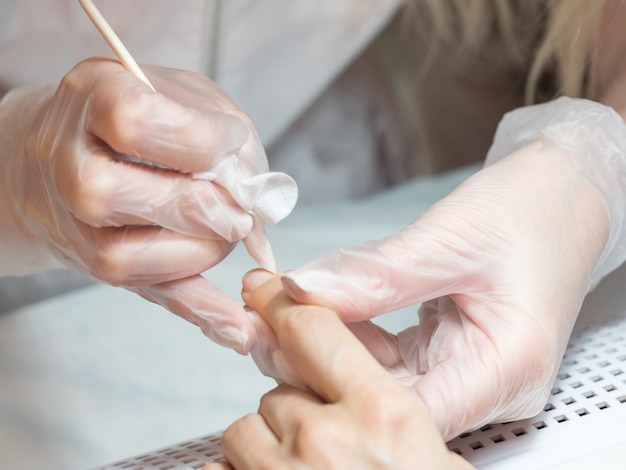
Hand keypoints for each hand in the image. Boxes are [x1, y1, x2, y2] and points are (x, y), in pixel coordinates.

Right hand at [0, 58, 278, 352]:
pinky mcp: (96, 265)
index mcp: (93, 98)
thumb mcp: (184, 94)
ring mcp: (74, 223)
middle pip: (122, 196)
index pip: (137, 123)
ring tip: (226, 230)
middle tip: (237, 208)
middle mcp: (68, 164)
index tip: (232, 141)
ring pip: (129, 257)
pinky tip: (236, 328)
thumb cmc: (139, 116)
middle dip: (203, 208)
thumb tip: (255, 194)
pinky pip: (146, 293)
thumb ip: (224, 133)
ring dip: (202, 250)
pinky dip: (199, 311)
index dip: (200, 139)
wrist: (62, 152)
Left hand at [267, 142, 609, 438]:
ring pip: (379, 381)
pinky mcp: (448, 354)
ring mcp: (465, 371)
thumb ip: (375, 275)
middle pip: (385, 401)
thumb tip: (302, 291)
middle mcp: (486, 383)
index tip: (275, 337)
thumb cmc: (530, 210)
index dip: (331, 380)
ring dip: (325, 348)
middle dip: (316, 363)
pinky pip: (387, 358)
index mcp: (506, 367)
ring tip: (274, 309)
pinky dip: (348, 336)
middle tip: (261, 319)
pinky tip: (312, 312)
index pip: (404, 408)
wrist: (561, 192)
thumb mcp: (449, 239)